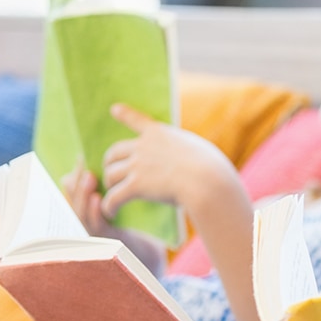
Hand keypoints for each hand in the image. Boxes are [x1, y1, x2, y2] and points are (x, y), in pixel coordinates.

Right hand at [62, 167, 164, 273]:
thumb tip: (115, 159)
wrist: (151, 253)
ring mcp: (94, 233)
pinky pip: (95, 225)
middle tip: (82, 162)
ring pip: (81, 211)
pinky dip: (93, 212)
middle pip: (73, 199)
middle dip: (77, 180)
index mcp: (88, 212)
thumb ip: (118, 186)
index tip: (82, 156)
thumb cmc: (139, 225)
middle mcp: (86, 223)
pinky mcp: (106, 241)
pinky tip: (97, 200)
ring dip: (83, 194)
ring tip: (89, 177)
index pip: (74, 191)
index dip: (75, 174)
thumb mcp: (127, 202)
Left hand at [101, 103, 232, 214]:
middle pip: (114, 152)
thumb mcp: (197, 150)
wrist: (206, 180)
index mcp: (159, 133)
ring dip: (110, 185)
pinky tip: (111, 212)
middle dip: (110, 163)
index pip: (138, 120)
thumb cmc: (211, 167)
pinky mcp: (135, 185)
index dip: (125, 114)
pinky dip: (109, 206)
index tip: (114, 109)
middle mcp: (143, 146)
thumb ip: (184, 151)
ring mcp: (137, 165)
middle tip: (112, 173)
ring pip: (111, 174)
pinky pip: (114, 197)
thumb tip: (185, 162)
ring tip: (113, 196)